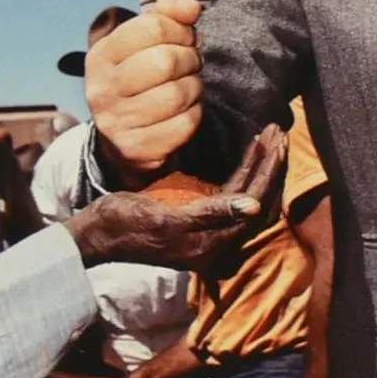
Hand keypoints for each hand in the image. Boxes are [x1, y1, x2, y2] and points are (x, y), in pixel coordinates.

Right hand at [64, 126, 286, 270]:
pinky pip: (233, 195)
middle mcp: (217, 243)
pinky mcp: (200, 220)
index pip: (254, 205)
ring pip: (249, 198)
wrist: (98, 234)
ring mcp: (210, 232)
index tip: (276, 140)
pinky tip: (250, 154)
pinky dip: (244, 173)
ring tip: (271, 136)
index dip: (269, 172)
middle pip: (258, 202)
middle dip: (271, 166)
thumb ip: (210, 213)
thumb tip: (253, 206)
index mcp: (212, 246)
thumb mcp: (166, 218)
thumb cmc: (125, 223)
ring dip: (261, 167)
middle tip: (278, 131)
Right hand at [86, 0, 204, 171]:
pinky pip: (184, 124)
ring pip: (177, 94)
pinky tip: (186, 110)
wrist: (122, 139)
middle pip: (165, 62)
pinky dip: (194, 114)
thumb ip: (167, 14)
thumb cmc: (140, 78)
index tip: (184, 39)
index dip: (180, 30)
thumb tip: (191, 7)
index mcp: (101, 55)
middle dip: (190, 60)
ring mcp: (116, 122)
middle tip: (190, 64)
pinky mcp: (136, 149)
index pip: (152, 27)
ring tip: (188, 86)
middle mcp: (102, 89)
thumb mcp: (143, 43)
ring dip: (194, 87)